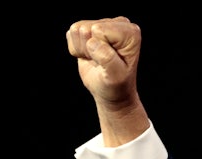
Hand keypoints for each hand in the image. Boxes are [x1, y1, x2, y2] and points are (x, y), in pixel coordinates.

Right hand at [66, 16, 148, 144]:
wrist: (110, 91)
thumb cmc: (117, 85)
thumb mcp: (115, 77)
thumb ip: (107, 59)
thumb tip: (92, 42)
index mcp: (130, 32)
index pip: (100, 31)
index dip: (99, 50)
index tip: (109, 62)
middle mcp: (118, 23)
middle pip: (86, 28)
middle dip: (89, 49)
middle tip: (101, 63)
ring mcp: (103, 24)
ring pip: (76, 29)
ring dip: (82, 49)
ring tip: (96, 60)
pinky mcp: (89, 28)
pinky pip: (70, 34)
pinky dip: (77, 49)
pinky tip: (90, 56)